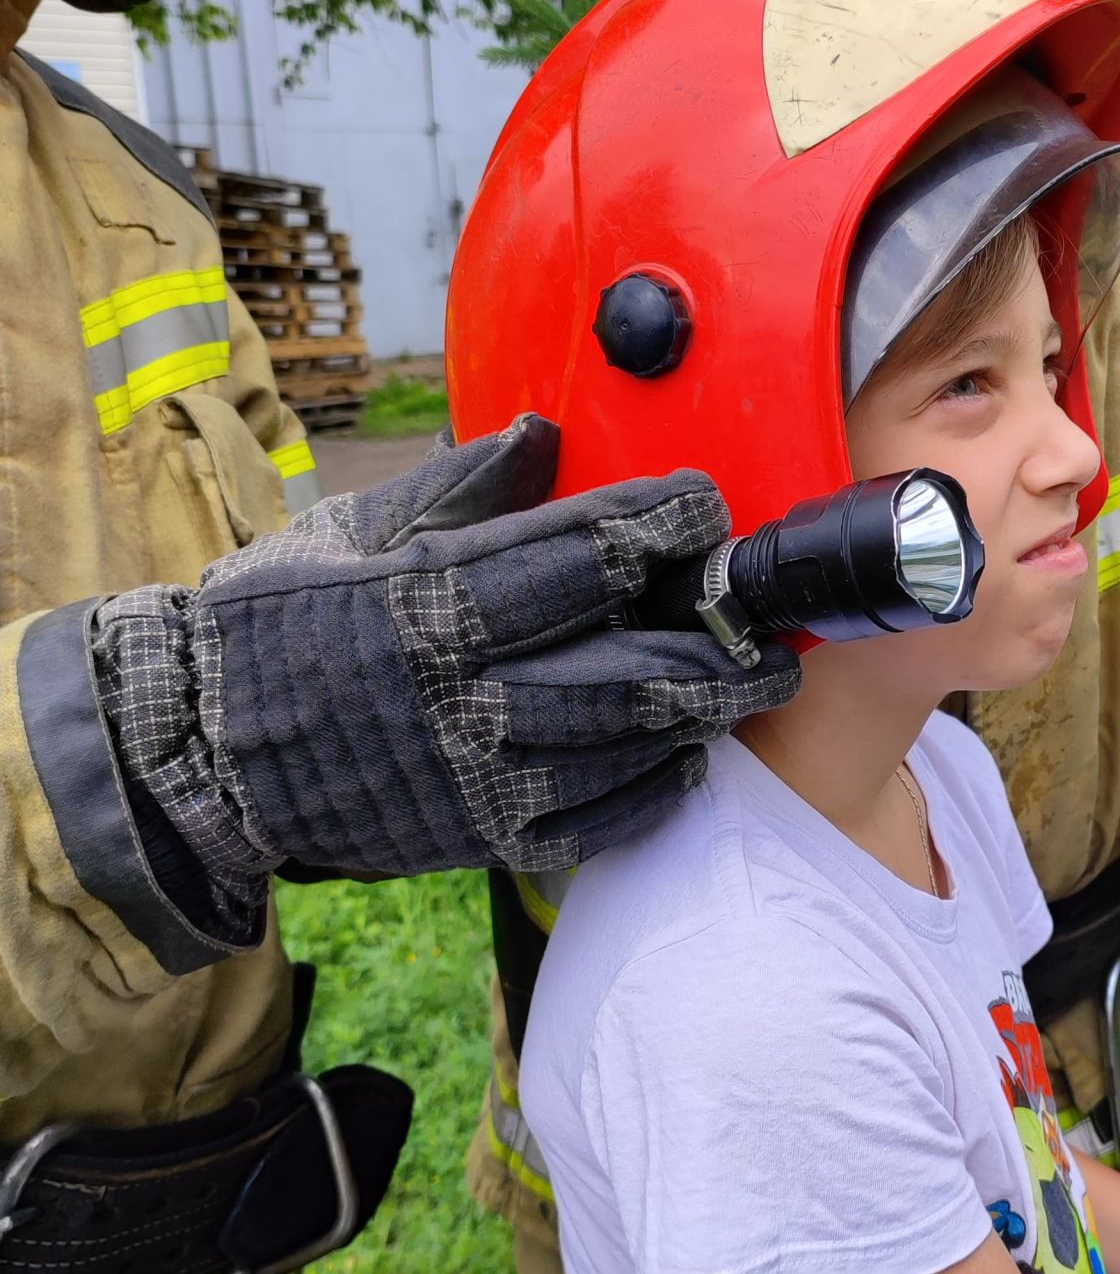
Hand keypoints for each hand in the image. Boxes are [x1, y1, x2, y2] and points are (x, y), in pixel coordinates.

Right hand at [79, 417, 800, 935]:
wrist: (195, 758)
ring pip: (627, 746)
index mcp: (429, 603)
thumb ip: (457, 491)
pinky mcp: (481, 840)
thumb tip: (543, 433)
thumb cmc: (271, 626)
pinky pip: (597, 820)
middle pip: (632, 666)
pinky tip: (685, 756)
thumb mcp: (347, 536)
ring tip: (751, 682)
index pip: (583, 555)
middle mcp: (464, 696)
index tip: (707, 505)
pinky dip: (654, 788)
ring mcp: (477, 778)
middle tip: (770, 619)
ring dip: (704, 713)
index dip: (663, 525)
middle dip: (720, 640)